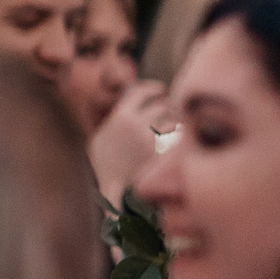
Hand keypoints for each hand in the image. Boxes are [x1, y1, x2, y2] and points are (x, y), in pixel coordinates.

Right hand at [91, 80, 172, 205]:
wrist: (115, 190)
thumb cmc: (106, 165)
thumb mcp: (99, 137)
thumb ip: (114, 117)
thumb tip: (130, 99)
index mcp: (120, 116)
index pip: (142, 92)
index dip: (153, 88)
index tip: (160, 89)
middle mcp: (137, 124)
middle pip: (162, 105)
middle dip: (166, 108)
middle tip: (168, 112)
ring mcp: (153, 138)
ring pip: (173, 120)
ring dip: (175, 123)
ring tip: (172, 129)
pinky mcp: (165, 153)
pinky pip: (179, 136)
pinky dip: (180, 137)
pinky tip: (177, 141)